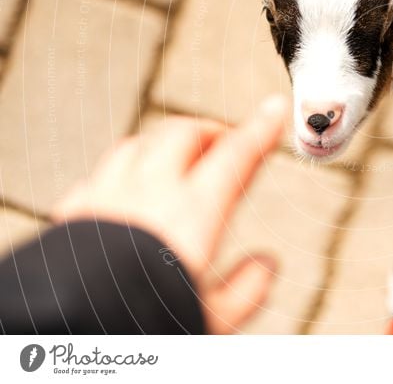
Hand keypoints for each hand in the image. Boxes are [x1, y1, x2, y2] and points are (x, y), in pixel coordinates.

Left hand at [53, 96, 286, 333]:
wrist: (67, 333)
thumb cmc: (140, 326)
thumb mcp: (213, 319)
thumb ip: (248, 288)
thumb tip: (266, 264)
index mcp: (194, 212)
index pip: (235, 154)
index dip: (260, 129)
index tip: (272, 112)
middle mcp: (150, 192)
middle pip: (184, 134)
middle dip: (210, 130)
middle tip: (227, 140)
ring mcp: (107, 195)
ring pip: (140, 144)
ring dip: (165, 142)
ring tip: (179, 156)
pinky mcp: (73, 211)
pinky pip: (100, 173)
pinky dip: (123, 170)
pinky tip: (125, 186)